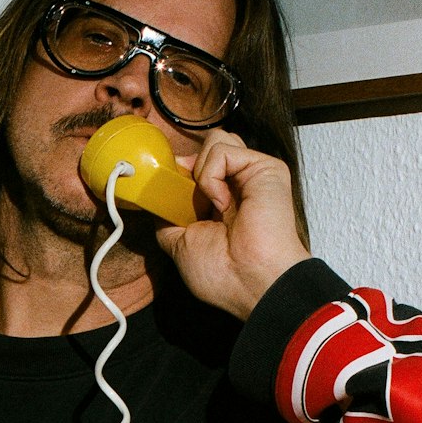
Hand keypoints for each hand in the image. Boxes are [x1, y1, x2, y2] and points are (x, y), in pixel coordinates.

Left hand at [156, 131, 309, 320]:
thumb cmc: (222, 274)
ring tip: (210, 203)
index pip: (197, 165)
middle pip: (209, 146)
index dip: (179, 171)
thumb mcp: (180, 244)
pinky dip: (211, 176)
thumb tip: (156, 196)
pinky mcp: (265, 167)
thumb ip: (168, 218)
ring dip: (201, 170)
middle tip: (191, 200)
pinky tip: (221, 204)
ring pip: (217, 140)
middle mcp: (238, 183)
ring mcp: (251, 174)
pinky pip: (223, 150)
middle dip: (189, 167)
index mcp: (221, 200)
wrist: (249, 282)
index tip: (169, 191)